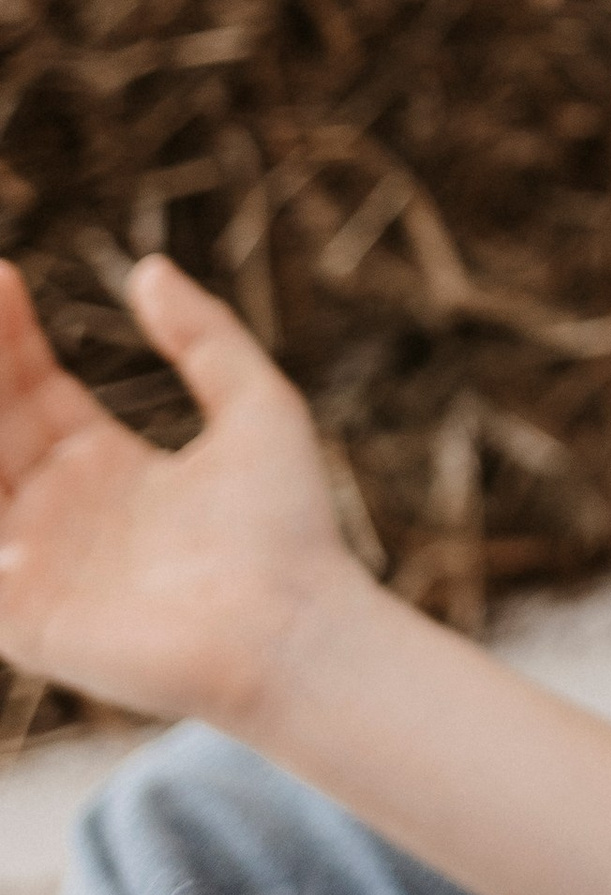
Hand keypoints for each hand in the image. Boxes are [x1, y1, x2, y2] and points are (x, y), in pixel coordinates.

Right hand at [0, 254, 361, 732]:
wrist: (296, 626)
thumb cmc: (287, 524)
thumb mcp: (257, 405)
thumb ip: (204, 337)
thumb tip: (148, 268)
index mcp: (107, 467)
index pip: (34, 391)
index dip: (10, 338)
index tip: (1, 274)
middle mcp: (60, 512)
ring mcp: (34, 566)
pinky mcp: (22, 621)